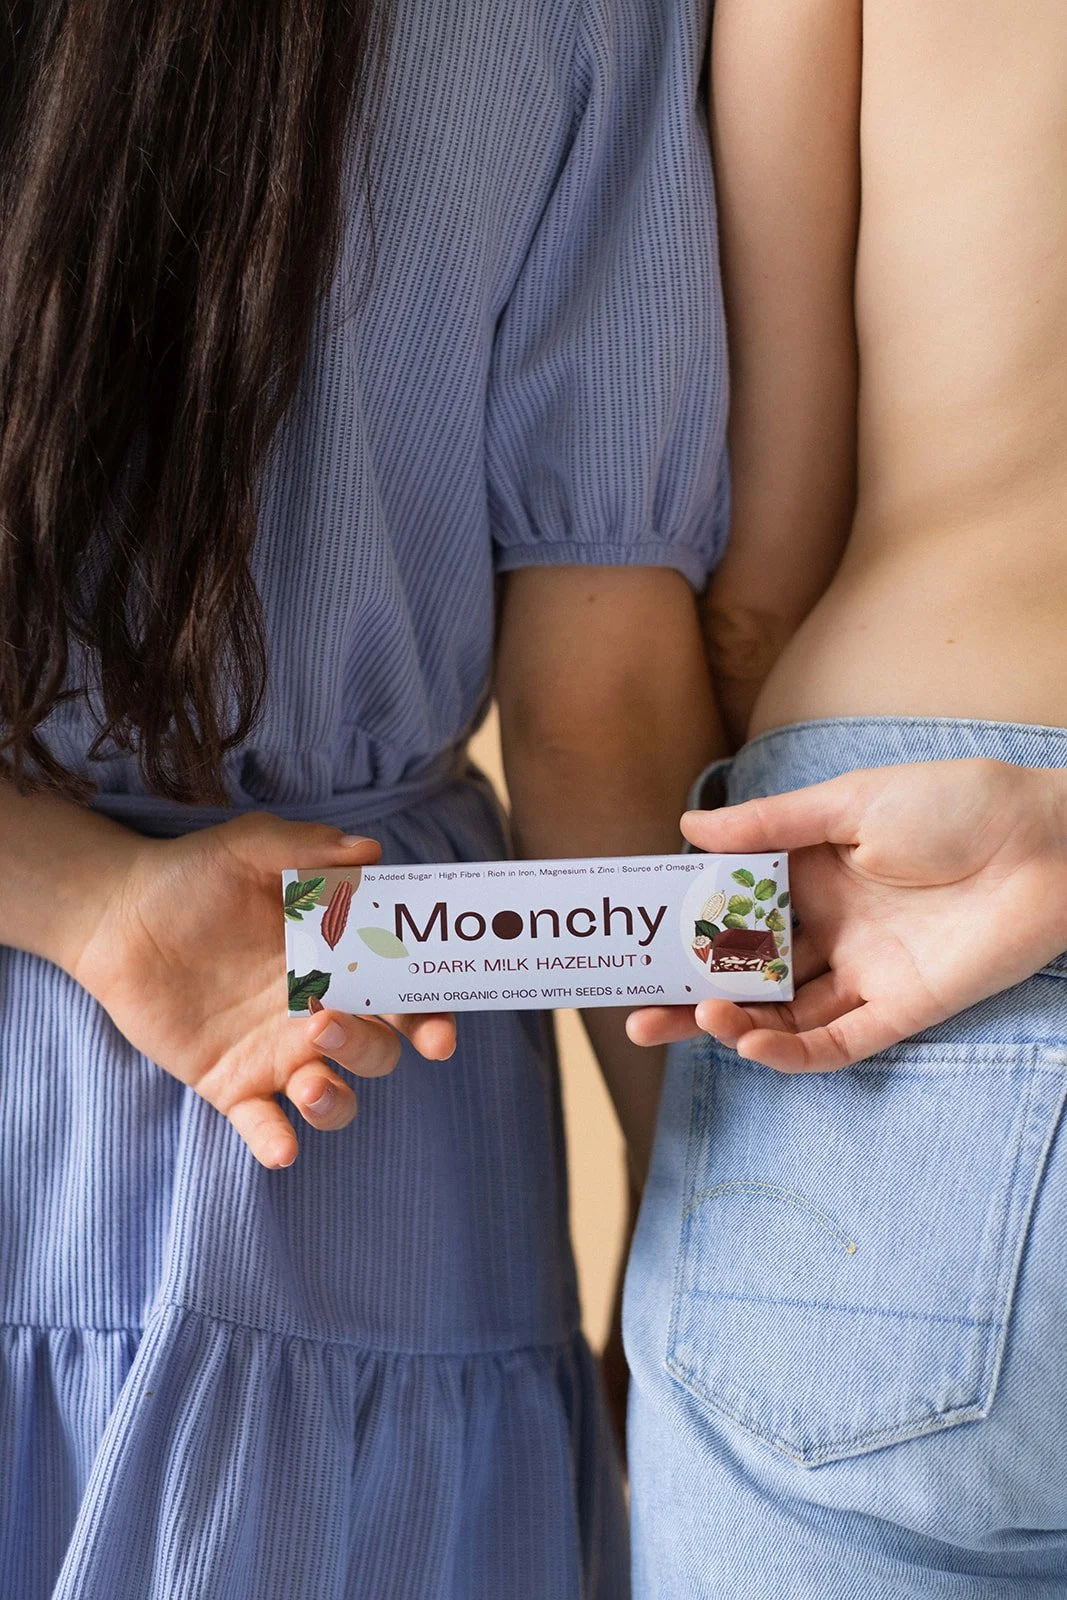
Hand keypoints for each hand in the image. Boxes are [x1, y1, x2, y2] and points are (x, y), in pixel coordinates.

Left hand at [72, 813, 455, 1166]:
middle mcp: (319, 1013)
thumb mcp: (248, 848)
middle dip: (375, 1049)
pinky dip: (277, 1143)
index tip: (437, 1032)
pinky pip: (265, 1126)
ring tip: (307, 1085)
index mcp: (340, 963)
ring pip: (334, 1098)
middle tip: (331, 1023)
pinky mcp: (232, 1084)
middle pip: (378, 1051)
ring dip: (335, 1102)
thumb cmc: (194, 876)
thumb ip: (306, 847)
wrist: (119, 916)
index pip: (404, 996)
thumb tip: (369, 852)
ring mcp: (278, 1054)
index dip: (430, 1016)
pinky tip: (281, 1150)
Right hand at [627, 758, 1066, 1070]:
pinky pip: (837, 1043)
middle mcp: (831, 929)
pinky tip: (750, 1043)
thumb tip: (688, 826)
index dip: (684, 931)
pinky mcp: (901, 1009)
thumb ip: (768, 826)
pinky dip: (791, 1051)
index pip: (733, 913)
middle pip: (746, 976)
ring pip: (782, 1016)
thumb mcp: (850, 802)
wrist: (1049, 843)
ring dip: (733, 1025)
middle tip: (634, 1012)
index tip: (633, 940)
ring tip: (690, 1019)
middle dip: (689, 997)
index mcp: (812, 875)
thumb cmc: (957, 803)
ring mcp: (864, 973)